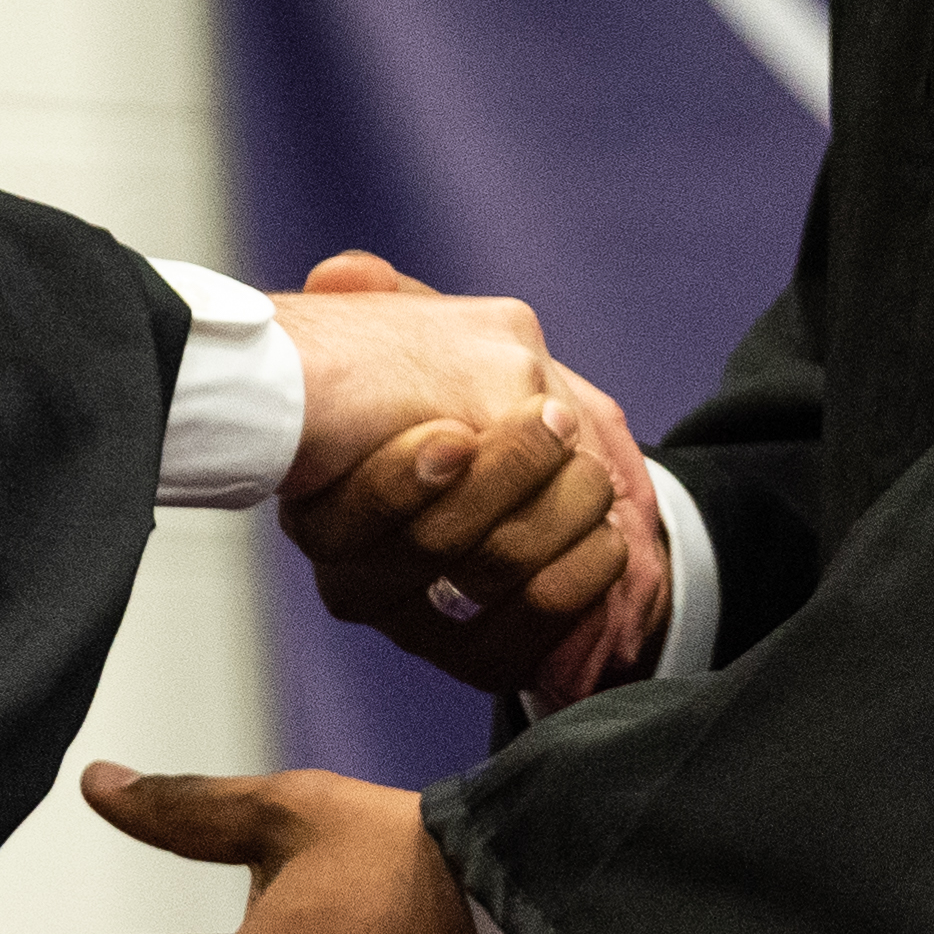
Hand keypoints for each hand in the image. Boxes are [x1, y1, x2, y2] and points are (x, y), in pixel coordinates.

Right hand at [277, 249, 637, 694]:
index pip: (349, 510)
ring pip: (491, 579)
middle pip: (431, 545)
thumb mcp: (432, 341)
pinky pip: (535, 634)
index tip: (461, 431)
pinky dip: (583, 579)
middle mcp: (357, 574)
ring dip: (558, 516)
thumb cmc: (466, 398)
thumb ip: (392, 310)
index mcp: (325, 502)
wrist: (550, 483)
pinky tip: (607, 537)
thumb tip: (344, 273)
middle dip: (509, 476)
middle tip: (557, 422)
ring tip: (592, 474)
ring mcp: (416, 625)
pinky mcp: (478, 660)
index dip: (406, 478)